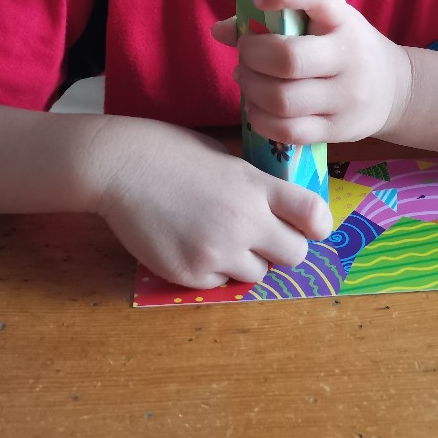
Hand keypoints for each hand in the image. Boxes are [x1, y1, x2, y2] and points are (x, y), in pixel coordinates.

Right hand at [97, 121, 331, 287]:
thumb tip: (280, 209)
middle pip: (295, 255)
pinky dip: (211, 271)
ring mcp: (217, 251)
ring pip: (257, 274)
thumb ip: (255, 186)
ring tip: (216, 236)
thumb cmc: (171, 153)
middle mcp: (244, 221)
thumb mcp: (226, 159)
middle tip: (261, 237)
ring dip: (246, 261)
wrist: (119, 167)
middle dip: (282, 248)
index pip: (314, 215)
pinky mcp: (190, 273)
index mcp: (256, 186)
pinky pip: (219, 284)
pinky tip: (190, 243)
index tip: (310, 227)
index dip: (318, 225)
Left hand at [212, 0, 413, 146]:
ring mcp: (346, 96)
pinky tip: (257, 109)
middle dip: (252, 56)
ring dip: (251, 88)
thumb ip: (270, 21)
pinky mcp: (339, 129)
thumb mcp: (320, 23)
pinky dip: (261, 119)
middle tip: (245, 54)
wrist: (394, 89)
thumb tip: (218, 31)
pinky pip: (288, 130)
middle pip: (287, 58)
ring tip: (247, 80)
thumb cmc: (342, 47)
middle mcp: (348, 54)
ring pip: (282, 99)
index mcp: (341, 17)